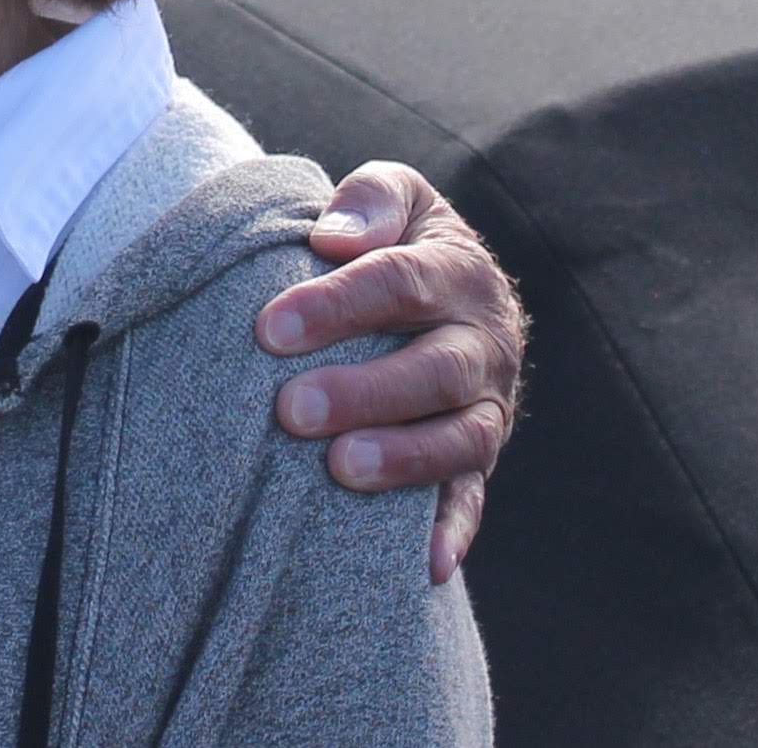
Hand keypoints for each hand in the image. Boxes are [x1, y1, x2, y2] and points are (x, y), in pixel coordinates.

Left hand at [254, 160, 524, 583]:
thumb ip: (372, 201)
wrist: (448, 288)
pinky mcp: (479, 462)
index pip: (400, 284)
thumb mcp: (397, 195)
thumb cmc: (393, 239)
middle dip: (366, 391)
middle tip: (290, 408)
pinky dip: (453, 531)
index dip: (337, 305)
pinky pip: (472, 500)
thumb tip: (333, 239)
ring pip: (462, 439)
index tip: (269, 330)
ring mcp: (488, 408)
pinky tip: (424, 563)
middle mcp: (485, 343)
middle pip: (436, 370)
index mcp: (460, 273)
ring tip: (338, 469)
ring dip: (404, 459)